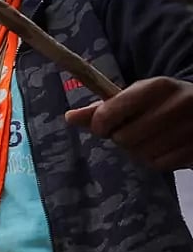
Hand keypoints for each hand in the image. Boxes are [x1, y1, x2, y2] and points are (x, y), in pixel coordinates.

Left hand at [65, 77, 192, 172]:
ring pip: (140, 154)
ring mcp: (190, 127)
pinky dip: (157, 160)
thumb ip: (103, 109)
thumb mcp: (136, 97)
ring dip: (139, 151)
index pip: (109, 113)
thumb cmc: (162, 103)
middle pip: (123, 138)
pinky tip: (166, 147)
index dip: (100, 124)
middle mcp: (176, 104)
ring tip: (152, 138)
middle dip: (122, 138)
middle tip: (135, 131)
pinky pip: (159, 165)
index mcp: (157, 86)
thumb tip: (69, 117)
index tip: (105, 126)